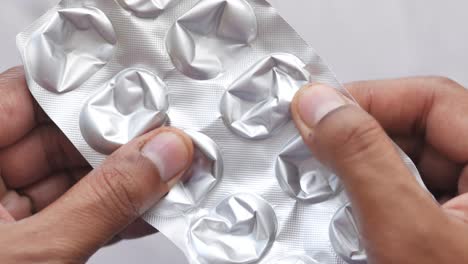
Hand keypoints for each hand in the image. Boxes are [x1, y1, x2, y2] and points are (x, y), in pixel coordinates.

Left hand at [0, 67, 193, 261]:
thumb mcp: (38, 252)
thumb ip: (104, 201)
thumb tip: (164, 155)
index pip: (23, 96)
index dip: (81, 86)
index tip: (133, 86)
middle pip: (57, 138)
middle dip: (117, 140)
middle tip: (165, 137)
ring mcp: (5, 214)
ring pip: (74, 178)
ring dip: (125, 181)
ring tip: (169, 173)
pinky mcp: (29, 242)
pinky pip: (76, 214)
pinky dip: (112, 213)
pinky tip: (148, 209)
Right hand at [291, 77, 467, 262]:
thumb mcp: (406, 231)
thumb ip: (362, 160)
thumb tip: (320, 105)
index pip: (432, 98)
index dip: (368, 98)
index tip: (317, 108)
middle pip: (417, 128)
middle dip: (358, 137)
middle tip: (315, 144)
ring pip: (408, 161)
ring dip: (362, 168)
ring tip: (331, 184)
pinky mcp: (453, 223)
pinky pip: (409, 190)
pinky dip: (375, 194)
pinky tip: (355, 210)